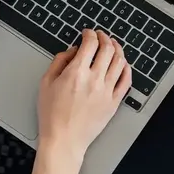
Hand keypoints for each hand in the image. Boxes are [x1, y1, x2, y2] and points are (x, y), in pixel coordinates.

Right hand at [29, 30, 131, 173]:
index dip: (90, 34)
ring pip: (120, 61)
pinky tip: (123, 64)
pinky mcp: (114, 102)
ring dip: (117, 49)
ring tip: (113, 45)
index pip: (90, 43)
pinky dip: (126, 68)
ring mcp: (107, 91)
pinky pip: (126, 80)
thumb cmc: (52, 115)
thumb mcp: (46, 83)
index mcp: (77, 72)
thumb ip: (59, 62)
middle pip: (108, 49)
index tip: (88, 33)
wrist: (64, 140)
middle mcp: (94, 79)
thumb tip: (72, 50)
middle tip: (101, 36)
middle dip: (105, 37)